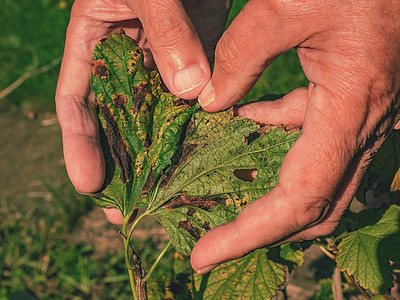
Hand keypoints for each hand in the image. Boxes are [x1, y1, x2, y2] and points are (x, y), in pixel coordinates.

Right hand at [55, 0, 229, 193]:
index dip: (79, 143)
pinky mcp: (198, 54)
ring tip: (163, 198)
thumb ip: (166, 32)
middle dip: (120, 165)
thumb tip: (190, 91)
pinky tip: (204, 154)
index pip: (76, 100)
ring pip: (159, 114)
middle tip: (123, 210)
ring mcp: (164, 58)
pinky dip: (199, 124)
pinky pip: (196, 94)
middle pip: (118, 119)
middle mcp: (128, 56)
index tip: (87, 182)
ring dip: (161, 155)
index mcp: (96, 40)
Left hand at [191, 0, 399, 273]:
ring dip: (269, 191)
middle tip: (210, 240)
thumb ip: (240, 55)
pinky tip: (246, 121)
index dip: (249, 235)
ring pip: (316, 178)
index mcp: (350, 107)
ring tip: (222, 191)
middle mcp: (360, 122)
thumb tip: (210, 102)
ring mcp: (357, 113)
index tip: (203, 255)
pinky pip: (312, 137)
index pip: (298, 198)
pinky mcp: (348, 98)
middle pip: (314, 206)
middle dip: (261, 230)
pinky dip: (276, 141)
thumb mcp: (285, 6)